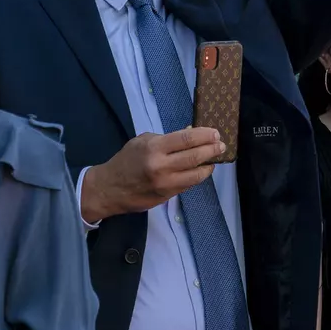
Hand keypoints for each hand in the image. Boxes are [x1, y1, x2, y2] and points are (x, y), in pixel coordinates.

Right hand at [82, 128, 225, 222]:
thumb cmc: (126, 160)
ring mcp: (165, 183)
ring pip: (196, 175)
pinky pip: (188, 185)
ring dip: (208, 166)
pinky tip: (201, 170)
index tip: (215, 133)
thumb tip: (190, 134)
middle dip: (211, 150)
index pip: (186, 139)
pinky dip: (197, 176)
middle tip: (220, 145)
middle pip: (195, 157)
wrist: (110, 188)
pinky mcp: (167, 196)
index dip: (204, 135)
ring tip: (214, 158)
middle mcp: (161, 166)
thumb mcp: (142, 141)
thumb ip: (166, 139)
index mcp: (154, 148)